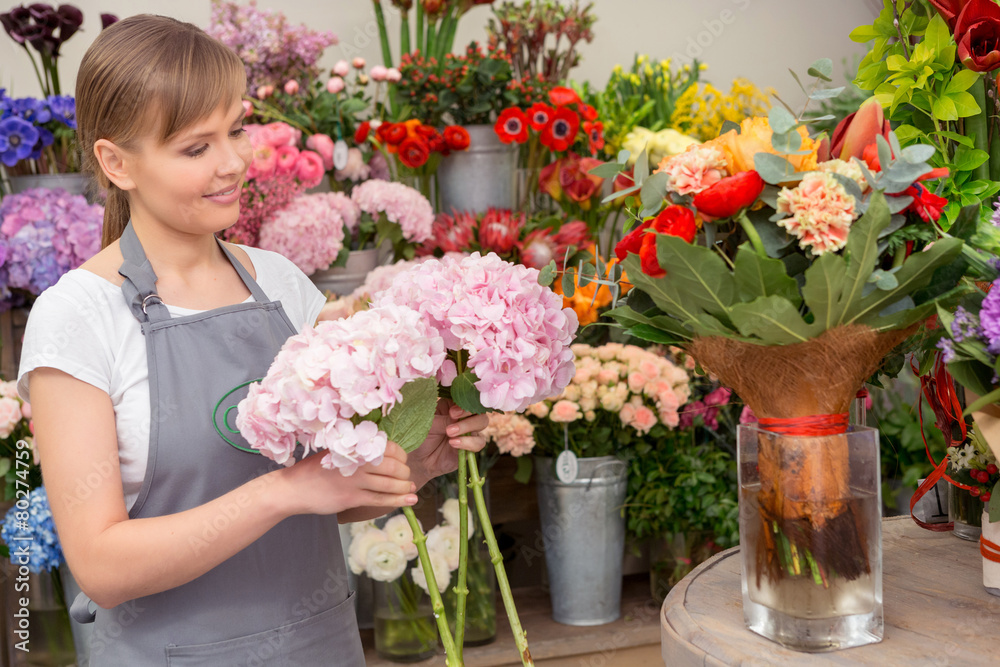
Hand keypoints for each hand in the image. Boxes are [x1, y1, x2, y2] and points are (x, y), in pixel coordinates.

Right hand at [276, 442, 416, 515]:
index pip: (389, 448)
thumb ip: (357, 450)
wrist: (293, 488)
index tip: (403, 461)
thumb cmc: (315, 469)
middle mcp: (358, 462)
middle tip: (407, 477)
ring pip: (390, 484)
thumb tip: (383, 452)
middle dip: (406, 473)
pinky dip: (399, 500)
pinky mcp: (352, 498)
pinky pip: (381, 500)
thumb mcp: (336, 451)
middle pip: (394, 467)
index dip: (401, 455)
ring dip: (405, 488)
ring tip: (411, 489)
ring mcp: (355, 481)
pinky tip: (410, 500)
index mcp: (355, 447)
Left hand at [408, 400, 488, 486]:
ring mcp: (469, 430)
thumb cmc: (421, 437)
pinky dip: (468, 442)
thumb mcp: (428, 425)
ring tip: (450, 434)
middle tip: (452, 420)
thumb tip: (456, 418)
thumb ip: (444, 420)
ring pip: (482, 422)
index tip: (452, 412)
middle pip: (477, 407)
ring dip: (468, 427)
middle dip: (467, 414)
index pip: (465, 396)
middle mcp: (463, 415)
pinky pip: (479, 442)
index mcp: (451, 404)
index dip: (464, 402)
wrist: (420, 460)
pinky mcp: (471, 445)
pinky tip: (453, 444)